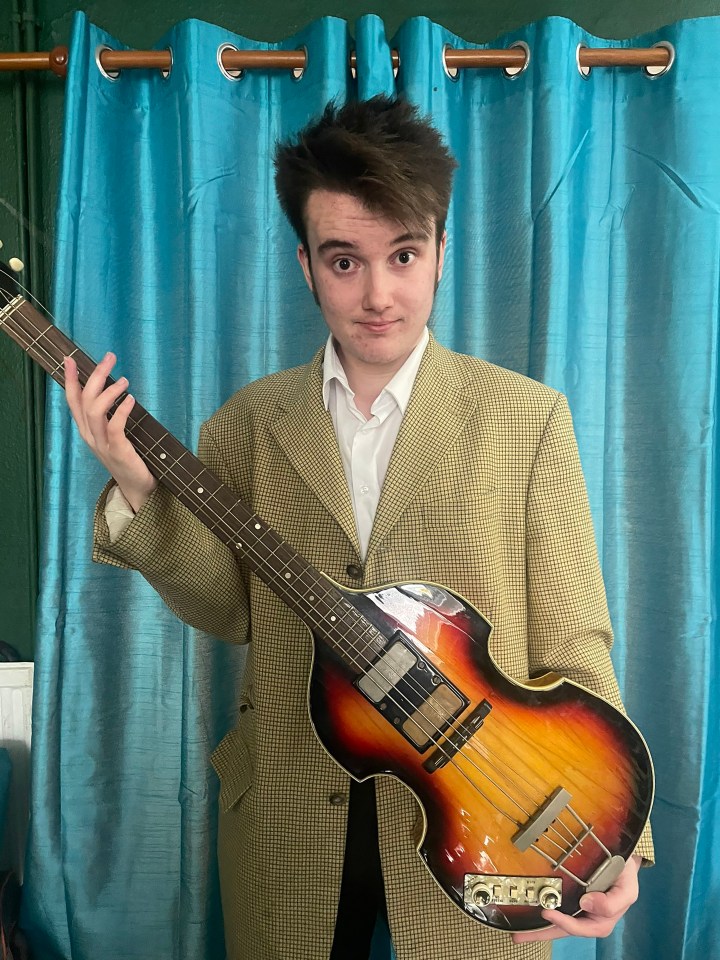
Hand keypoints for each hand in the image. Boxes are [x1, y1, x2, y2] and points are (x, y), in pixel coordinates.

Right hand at [64, 352, 157, 512]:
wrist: (138, 488)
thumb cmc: (128, 457)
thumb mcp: (112, 434)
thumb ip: (108, 416)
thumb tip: (113, 388)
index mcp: (86, 430)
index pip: (73, 401)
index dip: (71, 379)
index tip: (70, 359)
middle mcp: (90, 436)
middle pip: (84, 400)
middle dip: (95, 375)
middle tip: (110, 358)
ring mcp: (102, 444)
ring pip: (95, 411)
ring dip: (109, 391)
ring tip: (124, 380)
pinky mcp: (118, 451)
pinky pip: (114, 427)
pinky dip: (121, 410)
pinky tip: (131, 399)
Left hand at [512, 855, 640, 944]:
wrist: (623, 856)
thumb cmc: (625, 875)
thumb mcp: (627, 890)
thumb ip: (612, 902)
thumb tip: (586, 904)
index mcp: (600, 919)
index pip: (580, 928)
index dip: (564, 923)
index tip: (547, 913)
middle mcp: (587, 916)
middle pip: (563, 930)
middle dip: (541, 934)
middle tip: (518, 936)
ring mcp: (577, 907)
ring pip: (557, 921)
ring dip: (538, 927)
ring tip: (518, 930)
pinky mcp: (571, 895)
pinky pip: (557, 905)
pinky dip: (543, 910)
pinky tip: (529, 911)